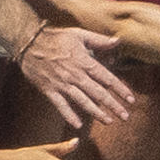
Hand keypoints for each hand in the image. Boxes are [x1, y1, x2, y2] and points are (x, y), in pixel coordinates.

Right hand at [15, 24, 132, 127]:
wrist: (28, 42)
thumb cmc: (55, 37)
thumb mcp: (79, 34)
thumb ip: (100, 40)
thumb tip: (118, 41)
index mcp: (85, 62)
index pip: (107, 78)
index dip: (120, 90)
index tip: (131, 100)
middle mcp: (76, 75)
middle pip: (99, 93)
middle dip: (113, 106)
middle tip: (125, 116)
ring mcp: (62, 84)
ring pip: (83, 101)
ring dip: (97, 113)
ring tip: (109, 121)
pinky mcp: (49, 89)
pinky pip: (61, 105)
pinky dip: (69, 115)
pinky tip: (78, 125)